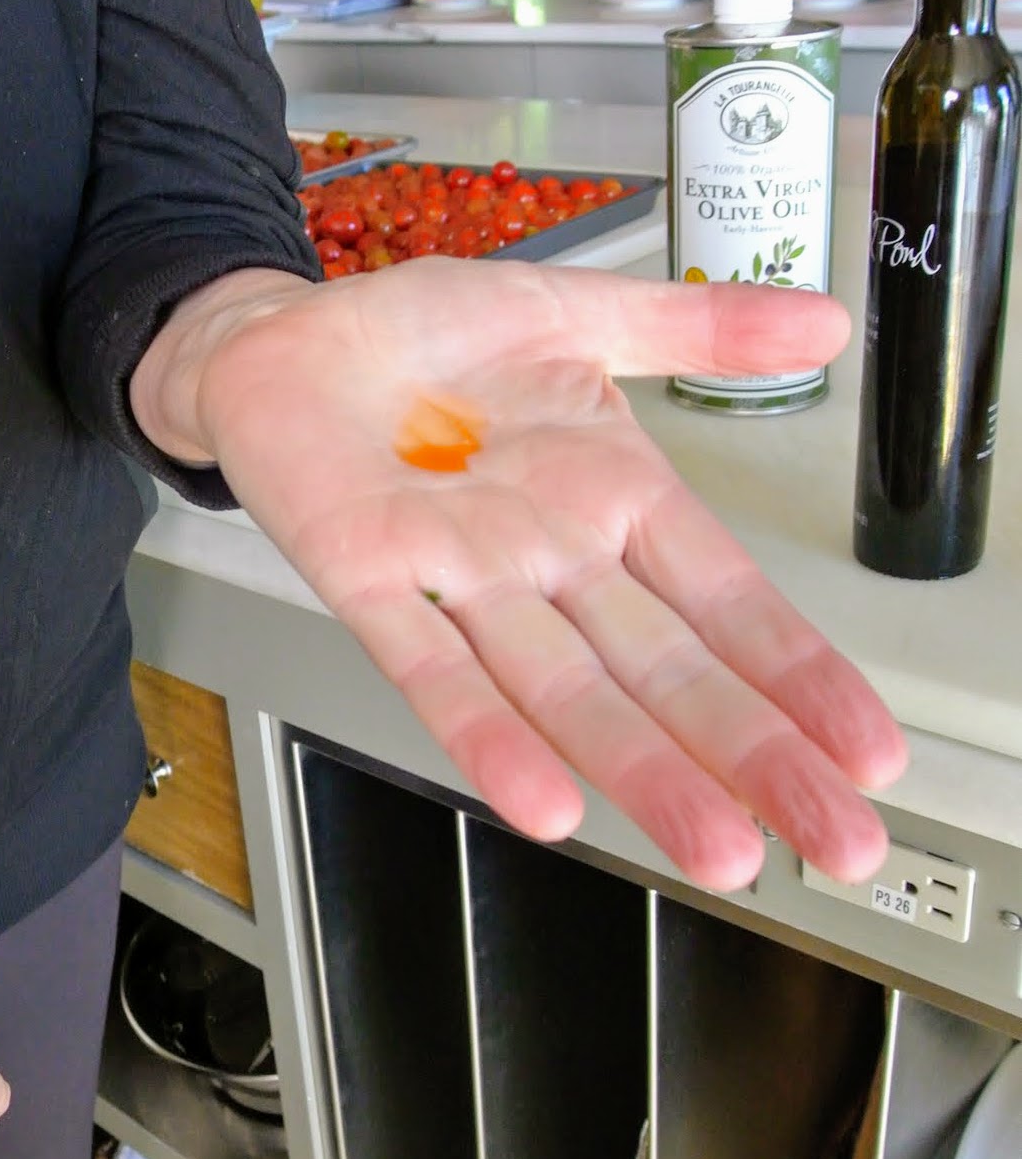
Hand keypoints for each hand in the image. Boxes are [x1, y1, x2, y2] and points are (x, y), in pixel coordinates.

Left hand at [131, 258, 906, 890]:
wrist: (289, 339)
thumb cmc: (424, 335)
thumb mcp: (578, 312)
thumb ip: (696, 326)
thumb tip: (825, 321)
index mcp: (612, 495)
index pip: (728, 598)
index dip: (800, 672)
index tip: (869, 751)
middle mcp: (551, 556)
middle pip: (668, 669)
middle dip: (755, 755)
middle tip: (838, 841)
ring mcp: (465, 578)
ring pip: (568, 691)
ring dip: (641, 768)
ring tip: (718, 846)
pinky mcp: (372, 580)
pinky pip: (434, 669)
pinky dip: (486, 734)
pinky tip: (543, 800)